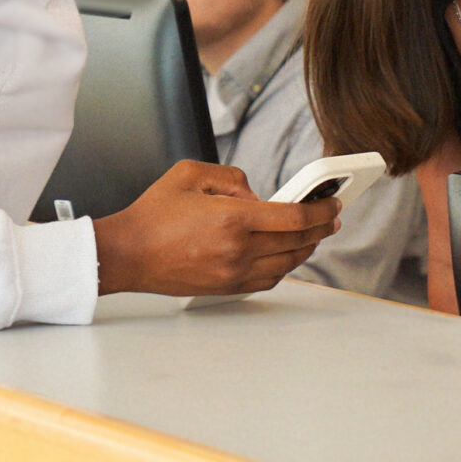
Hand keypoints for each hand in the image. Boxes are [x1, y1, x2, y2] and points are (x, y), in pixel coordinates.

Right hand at [91, 160, 340, 296]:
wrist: (127, 254)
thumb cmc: (153, 214)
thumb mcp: (189, 173)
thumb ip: (231, 177)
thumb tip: (257, 195)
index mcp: (232, 218)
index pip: (294, 217)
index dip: (321, 210)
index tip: (333, 203)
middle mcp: (237, 249)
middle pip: (297, 242)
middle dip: (321, 228)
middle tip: (332, 217)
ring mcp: (233, 273)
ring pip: (287, 264)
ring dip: (307, 249)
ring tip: (315, 235)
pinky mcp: (226, 288)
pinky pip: (269, 280)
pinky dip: (285, 267)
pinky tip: (288, 255)